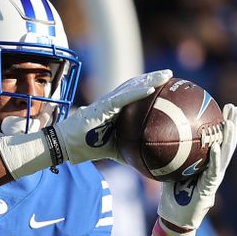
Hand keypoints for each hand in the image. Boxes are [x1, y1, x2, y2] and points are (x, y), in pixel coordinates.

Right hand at [53, 69, 172, 163]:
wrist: (66, 146)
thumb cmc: (86, 147)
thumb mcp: (114, 150)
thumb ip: (129, 150)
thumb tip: (147, 161)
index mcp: (114, 110)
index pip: (134, 94)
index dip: (149, 86)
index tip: (165, 84)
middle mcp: (111, 102)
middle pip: (135, 86)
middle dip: (153, 78)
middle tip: (170, 74)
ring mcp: (106, 103)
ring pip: (130, 87)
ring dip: (149, 80)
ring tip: (165, 75)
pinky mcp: (101, 107)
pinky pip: (122, 98)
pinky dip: (136, 92)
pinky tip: (150, 88)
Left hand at [158, 103, 236, 230]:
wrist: (175, 219)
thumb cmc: (172, 197)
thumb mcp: (170, 170)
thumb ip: (169, 156)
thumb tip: (155, 136)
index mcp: (207, 164)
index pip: (217, 140)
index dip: (221, 124)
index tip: (222, 107)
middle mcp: (214, 169)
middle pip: (227, 143)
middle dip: (232, 125)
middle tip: (233, 107)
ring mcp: (214, 179)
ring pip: (225, 155)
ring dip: (229, 138)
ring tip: (230, 121)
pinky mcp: (210, 189)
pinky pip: (213, 171)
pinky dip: (214, 158)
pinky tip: (213, 146)